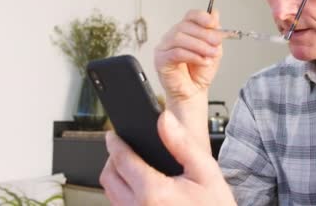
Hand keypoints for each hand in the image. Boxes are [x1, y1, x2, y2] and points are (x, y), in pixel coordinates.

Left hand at [100, 111, 235, 205]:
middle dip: (112, 159)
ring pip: (111, 195)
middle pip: (109, 178)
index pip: (122, 160)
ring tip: (131, 166)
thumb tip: (165, 120)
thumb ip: (182, 144)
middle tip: (123, 149)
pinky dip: (123, 195)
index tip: (113, 135)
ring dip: (117, 178)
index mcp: (154, 192)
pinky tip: (139, 188)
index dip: (115, 143)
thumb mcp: (206, 172)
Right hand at [154, 10, 222, 103]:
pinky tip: (202, 60)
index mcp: (185, 31)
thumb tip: (215, 14)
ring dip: (199, 45)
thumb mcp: (213, 50)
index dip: (202, 17)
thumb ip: (214, 33)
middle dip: (204, 34)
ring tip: (211, 54)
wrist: (193, 92)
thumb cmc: (200, 73)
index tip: (213, 23)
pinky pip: (175, 53)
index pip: (190, 16)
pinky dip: (192, 56)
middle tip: (217, 43)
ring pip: (179, 37)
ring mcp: (164, 48)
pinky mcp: (161, 60)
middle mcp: (172, 36)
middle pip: (185, 26)